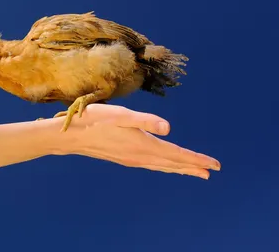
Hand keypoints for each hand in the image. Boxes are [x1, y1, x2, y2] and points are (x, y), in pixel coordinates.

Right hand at [48, 104, 220, 178]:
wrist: (71, 137)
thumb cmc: (94, 121)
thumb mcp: (120, 115)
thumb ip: (145, 120)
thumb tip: (169, 128)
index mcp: (143, 144)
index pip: (176, 155)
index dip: (196, 159)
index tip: (214, 165)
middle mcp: (140, 156)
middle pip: (172, 164)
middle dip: (192, 167)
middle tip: (211, 171)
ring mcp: (131, 159)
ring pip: (162, 166)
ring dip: (180, 168)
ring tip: (194, 172)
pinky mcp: (124, 158)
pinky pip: (152, 165)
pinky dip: (165, 166)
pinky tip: (164, 165)